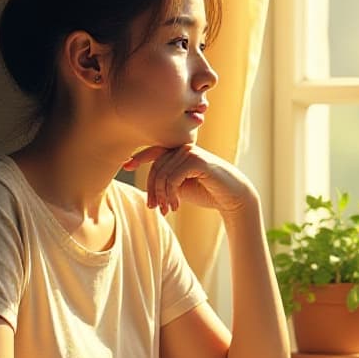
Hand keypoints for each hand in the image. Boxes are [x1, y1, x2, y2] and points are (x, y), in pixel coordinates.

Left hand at [123, 145, 256, 216]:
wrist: (232, 197)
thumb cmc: (206, 191)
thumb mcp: (180, 187)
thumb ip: (165, 181)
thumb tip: (147, 187)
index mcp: (179, 151)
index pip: (154, 153)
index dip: (138, 158)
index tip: (126, 165)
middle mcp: (183, 147)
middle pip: (155, 167)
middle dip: (152, 191)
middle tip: (155, 208)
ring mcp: (190, 151)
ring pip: (162, 174)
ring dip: (162, 196)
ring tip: (167, 210)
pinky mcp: (196, 160)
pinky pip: (172, 177)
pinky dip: (171, 195)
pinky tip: (176, 206)